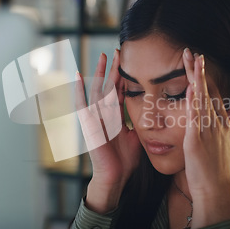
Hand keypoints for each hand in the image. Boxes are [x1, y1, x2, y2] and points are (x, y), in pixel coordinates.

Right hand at [74, 50, 141, 212]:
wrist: (115, 177)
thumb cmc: (125, 161)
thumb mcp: (136, 136)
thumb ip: (138, 123)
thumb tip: (150, 114)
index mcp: (116, 116)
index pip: (120, 91)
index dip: (123, 76)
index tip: (128, 61)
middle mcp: (105, 114)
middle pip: (109, 86)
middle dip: (114, 69)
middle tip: (118, 51)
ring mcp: (96, 118)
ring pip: (98, 90)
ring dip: (100, 73)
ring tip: (103, 56)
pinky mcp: (88, 124)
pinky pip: (82, 104)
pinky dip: (79, 90)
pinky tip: (78, 75)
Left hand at [181, 48, 229, 227]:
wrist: (217, 191)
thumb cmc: (220, 171)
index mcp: (224, 123)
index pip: (215, 94)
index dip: (208, 77)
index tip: (200, 62)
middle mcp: (219, 123)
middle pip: (209, 90)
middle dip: (200, 70)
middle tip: (191, 51)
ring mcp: (209, 130)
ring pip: (202, 97)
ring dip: (196, 76)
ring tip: (190, 58)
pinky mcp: (198, 140)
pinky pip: (196, 115)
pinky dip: (194, 99)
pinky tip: (191, 85)